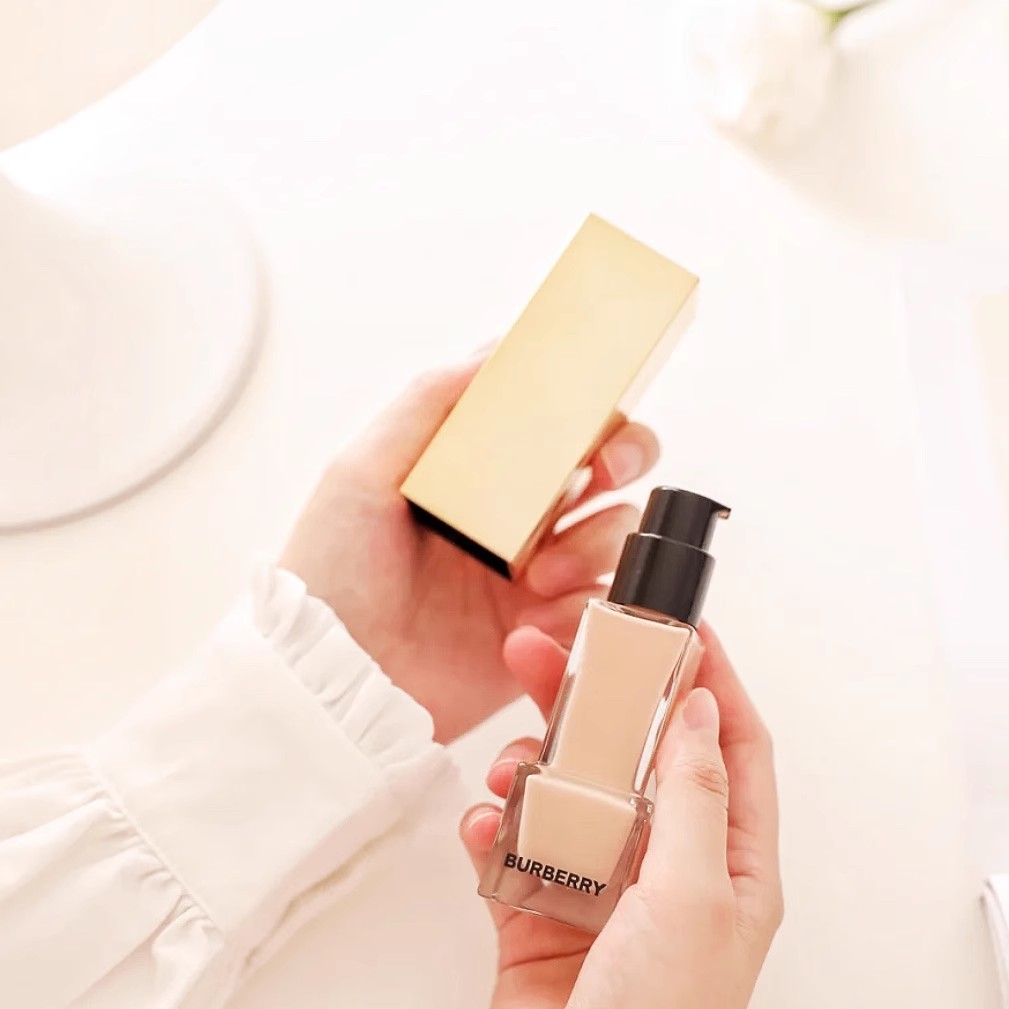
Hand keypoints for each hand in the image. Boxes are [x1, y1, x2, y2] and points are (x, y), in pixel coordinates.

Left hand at [279, 353, 659, 740]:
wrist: (330, 678)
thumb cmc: (331, 571)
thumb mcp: (362, 472)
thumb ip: (427, 404)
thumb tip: (495, 351)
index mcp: (480, 471)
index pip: (557, 417)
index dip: (590, 401)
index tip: (596, 400)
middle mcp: (518, 514)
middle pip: (611, 463)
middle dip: (627, 454)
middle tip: (602, 471)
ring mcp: (536, 570)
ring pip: (617, 530)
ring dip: (596, 540)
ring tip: (538, 572)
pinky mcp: (545, 628)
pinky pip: (601, 605)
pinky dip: (582, 606)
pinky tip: (531, 620)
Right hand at [461, 623, 782, 1008]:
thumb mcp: (691, 899)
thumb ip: (692, 798)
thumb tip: (699, 713)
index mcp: (724, 863)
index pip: (729, 748)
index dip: (711, 682)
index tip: (682, 630)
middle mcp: (664, 866)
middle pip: (631, 754)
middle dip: (592, 702)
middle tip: (547, 654)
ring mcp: (599, 884)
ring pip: (566, 789)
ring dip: (530, 769)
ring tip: (507, 772)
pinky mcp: (540, 907)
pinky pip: (513, 843)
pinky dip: (492, 828)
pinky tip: (484, 831)